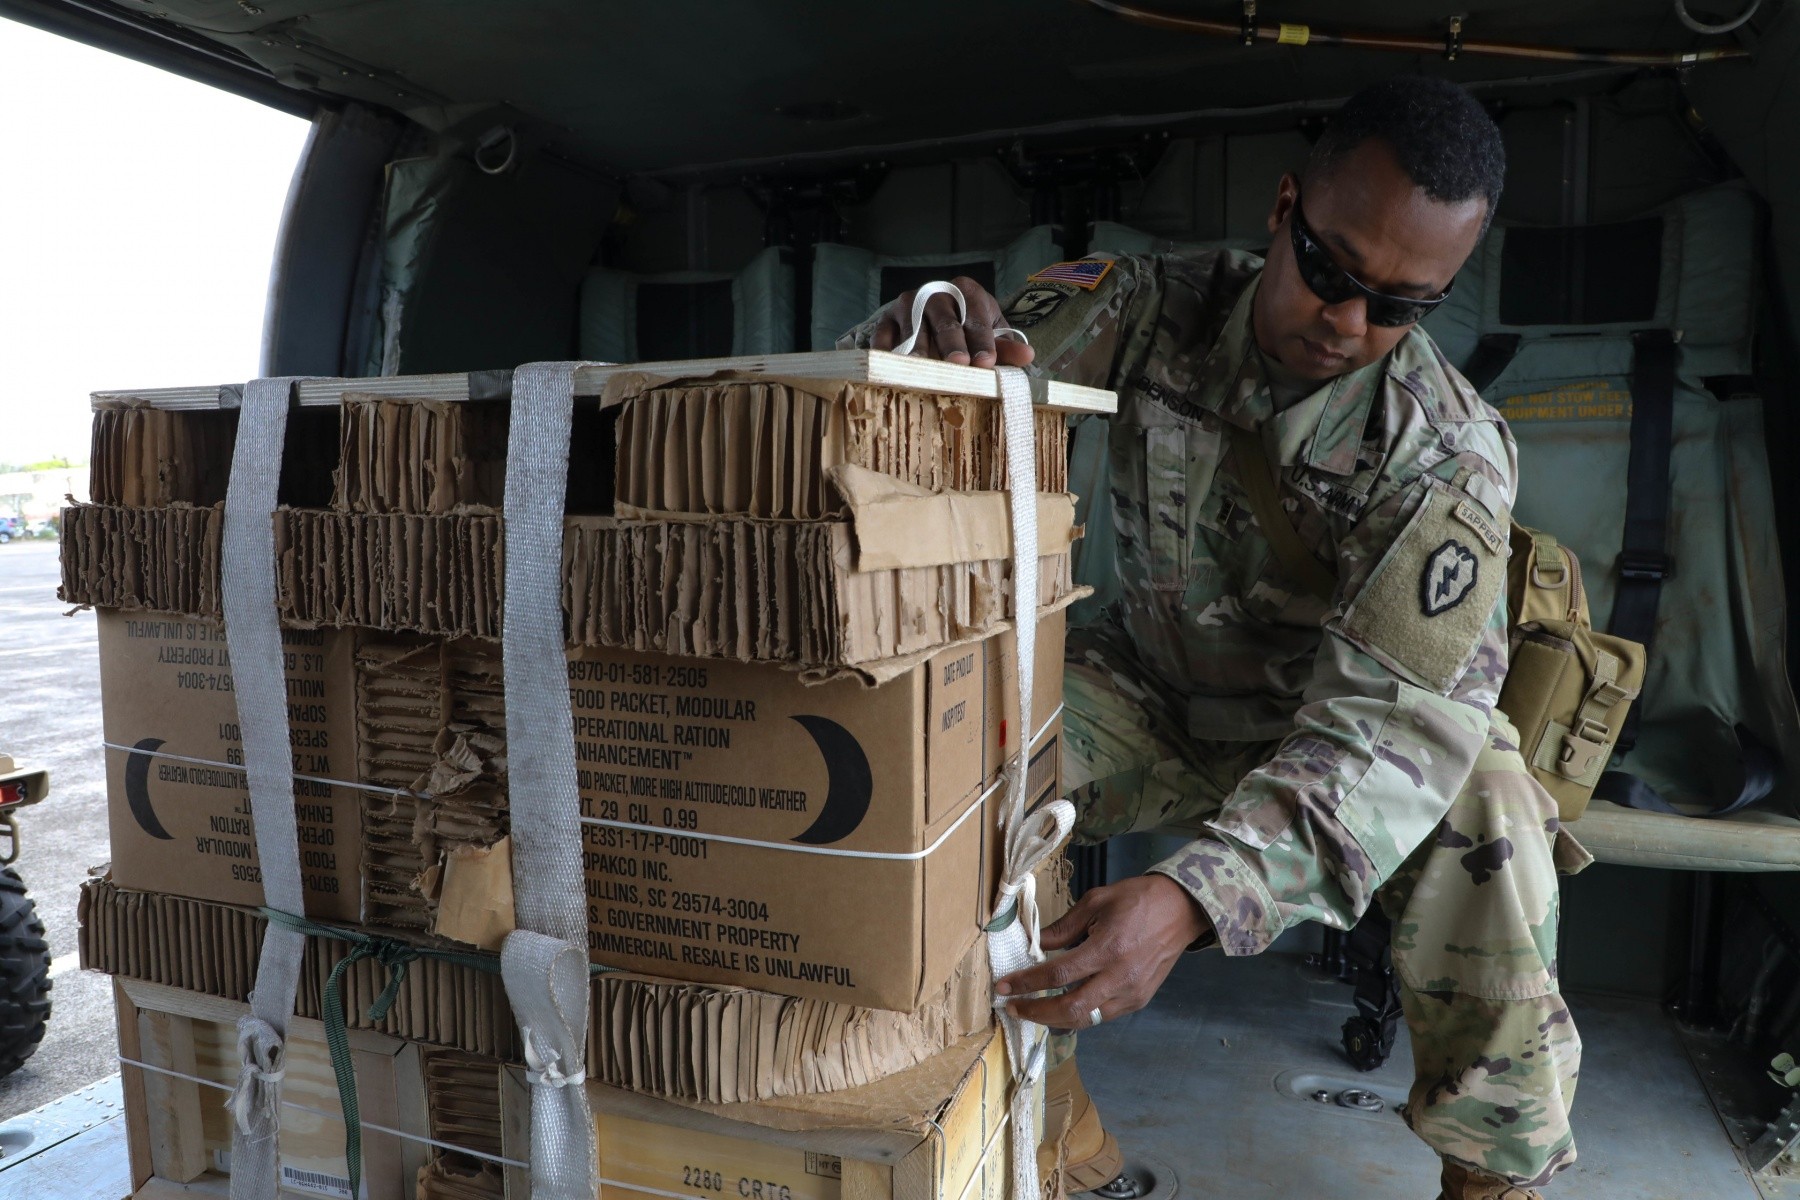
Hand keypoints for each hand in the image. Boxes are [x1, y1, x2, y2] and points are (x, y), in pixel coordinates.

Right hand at [870, 275, 1035, 367]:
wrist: (932, 315)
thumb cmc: (967, 328)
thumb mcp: (990, 334)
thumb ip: (1006, 347)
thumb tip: (1028, 355)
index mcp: (966, 291)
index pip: (975, 316)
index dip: (982, 340)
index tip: (987, 363)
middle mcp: (935, 293)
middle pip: (944, 319)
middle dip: (952, 343)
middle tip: (958, 364)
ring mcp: (907, 304)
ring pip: (913, 327)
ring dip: (918, 349)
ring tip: (922, 369)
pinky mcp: (886, 320)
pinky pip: (884, 335)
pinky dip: (887, 351)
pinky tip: (890, 367)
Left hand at [994, 874, 1210, 1029]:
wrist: (1181, 909)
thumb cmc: (1137, 899)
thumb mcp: (1096, 901)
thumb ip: (1063, 927)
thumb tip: (1034, 944)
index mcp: (1107, 948)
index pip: (1058, 974)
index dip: (1027, 983)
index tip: (1003, 986)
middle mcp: (1120, 977)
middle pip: (1070, 1008)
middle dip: (1036, 1012)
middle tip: (1013, 1006)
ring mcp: (1132, 993)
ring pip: (1086, 1019)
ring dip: (1054, 1019)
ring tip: (1032, 1010)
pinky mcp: (1139, 1000)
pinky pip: (1103, 1016)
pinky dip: (1079, 1015)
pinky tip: (1062, 1007)